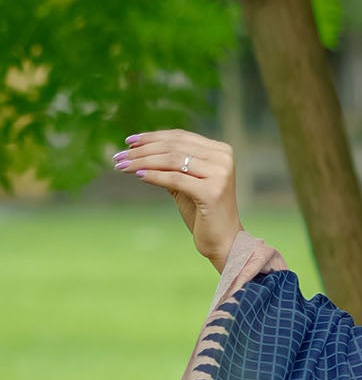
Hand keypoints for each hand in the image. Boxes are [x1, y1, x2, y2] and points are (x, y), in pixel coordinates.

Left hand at [112, 128, 243, 271]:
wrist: (225, 243)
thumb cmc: (203, 213)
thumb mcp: (186, 183)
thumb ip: (170, 165)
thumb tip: (137, 148)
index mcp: (220, 151)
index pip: (179, 137)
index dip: (152, 137)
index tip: (129, 142)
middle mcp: (222, 159)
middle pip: (173, 146)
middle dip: (142, 150)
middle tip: (119, 156)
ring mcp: (219, 175)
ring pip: (172, 160)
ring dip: (143, 162)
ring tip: (122, 166)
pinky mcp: (212, 192)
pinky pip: (175, 179)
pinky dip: (154, 176)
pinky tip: (139, 175)